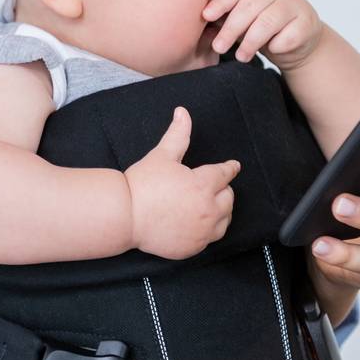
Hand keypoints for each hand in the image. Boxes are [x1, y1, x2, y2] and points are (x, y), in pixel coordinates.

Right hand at [124, 107, 240, 259]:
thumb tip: (183, 112)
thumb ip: (178, 134)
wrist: (126, 215)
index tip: (234, 166)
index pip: (225, 174)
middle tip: (215, 186)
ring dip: (221, 211)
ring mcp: (202, 231)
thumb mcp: (162, 155)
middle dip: (223, 189)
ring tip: (211, 205)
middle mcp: (208, 210)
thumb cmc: (143, 184)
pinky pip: (211, 239)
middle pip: (228, 198)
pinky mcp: (193, 247)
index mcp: (203, 184)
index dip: (229, 168)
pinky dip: (209, 230)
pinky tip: (199, 224)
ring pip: (224, 220)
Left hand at [202, 0, 321, 70]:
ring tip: (241, 57)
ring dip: (250, 42)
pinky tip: (271, 50)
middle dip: (231, 28)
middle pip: (249, 6)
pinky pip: (286, 37)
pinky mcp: (307, 24)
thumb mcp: (244, 19)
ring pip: (267, 22)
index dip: (220, 2)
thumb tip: (201, 23)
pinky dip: (275, 46)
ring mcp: (294, 5)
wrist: (299, 41)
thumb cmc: (265, 28)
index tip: (206, 16)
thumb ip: (226, 16)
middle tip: (219, 46)